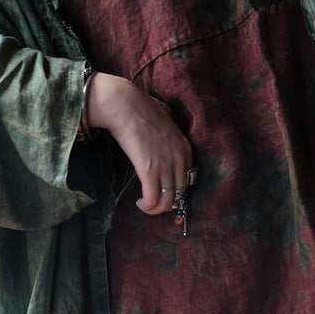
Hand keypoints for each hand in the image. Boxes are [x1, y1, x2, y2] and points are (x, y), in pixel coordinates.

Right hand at [83, 72, 193, 215]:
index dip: (177, 191)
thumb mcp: (165, 120)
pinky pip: (153, 199)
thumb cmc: (140, 109)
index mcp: (185, 147)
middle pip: (180, 194)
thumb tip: (163, 136)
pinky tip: (140, 203)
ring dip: (156, 208)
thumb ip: (169, 132)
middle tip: (154, 202)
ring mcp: (167, 165)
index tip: (165, 192)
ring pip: (167, 201)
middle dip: (167, 203)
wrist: (125, 105)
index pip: (189, 179)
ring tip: (145, 205)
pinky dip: (147, 206)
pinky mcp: (150, 171)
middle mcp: (180, 159)